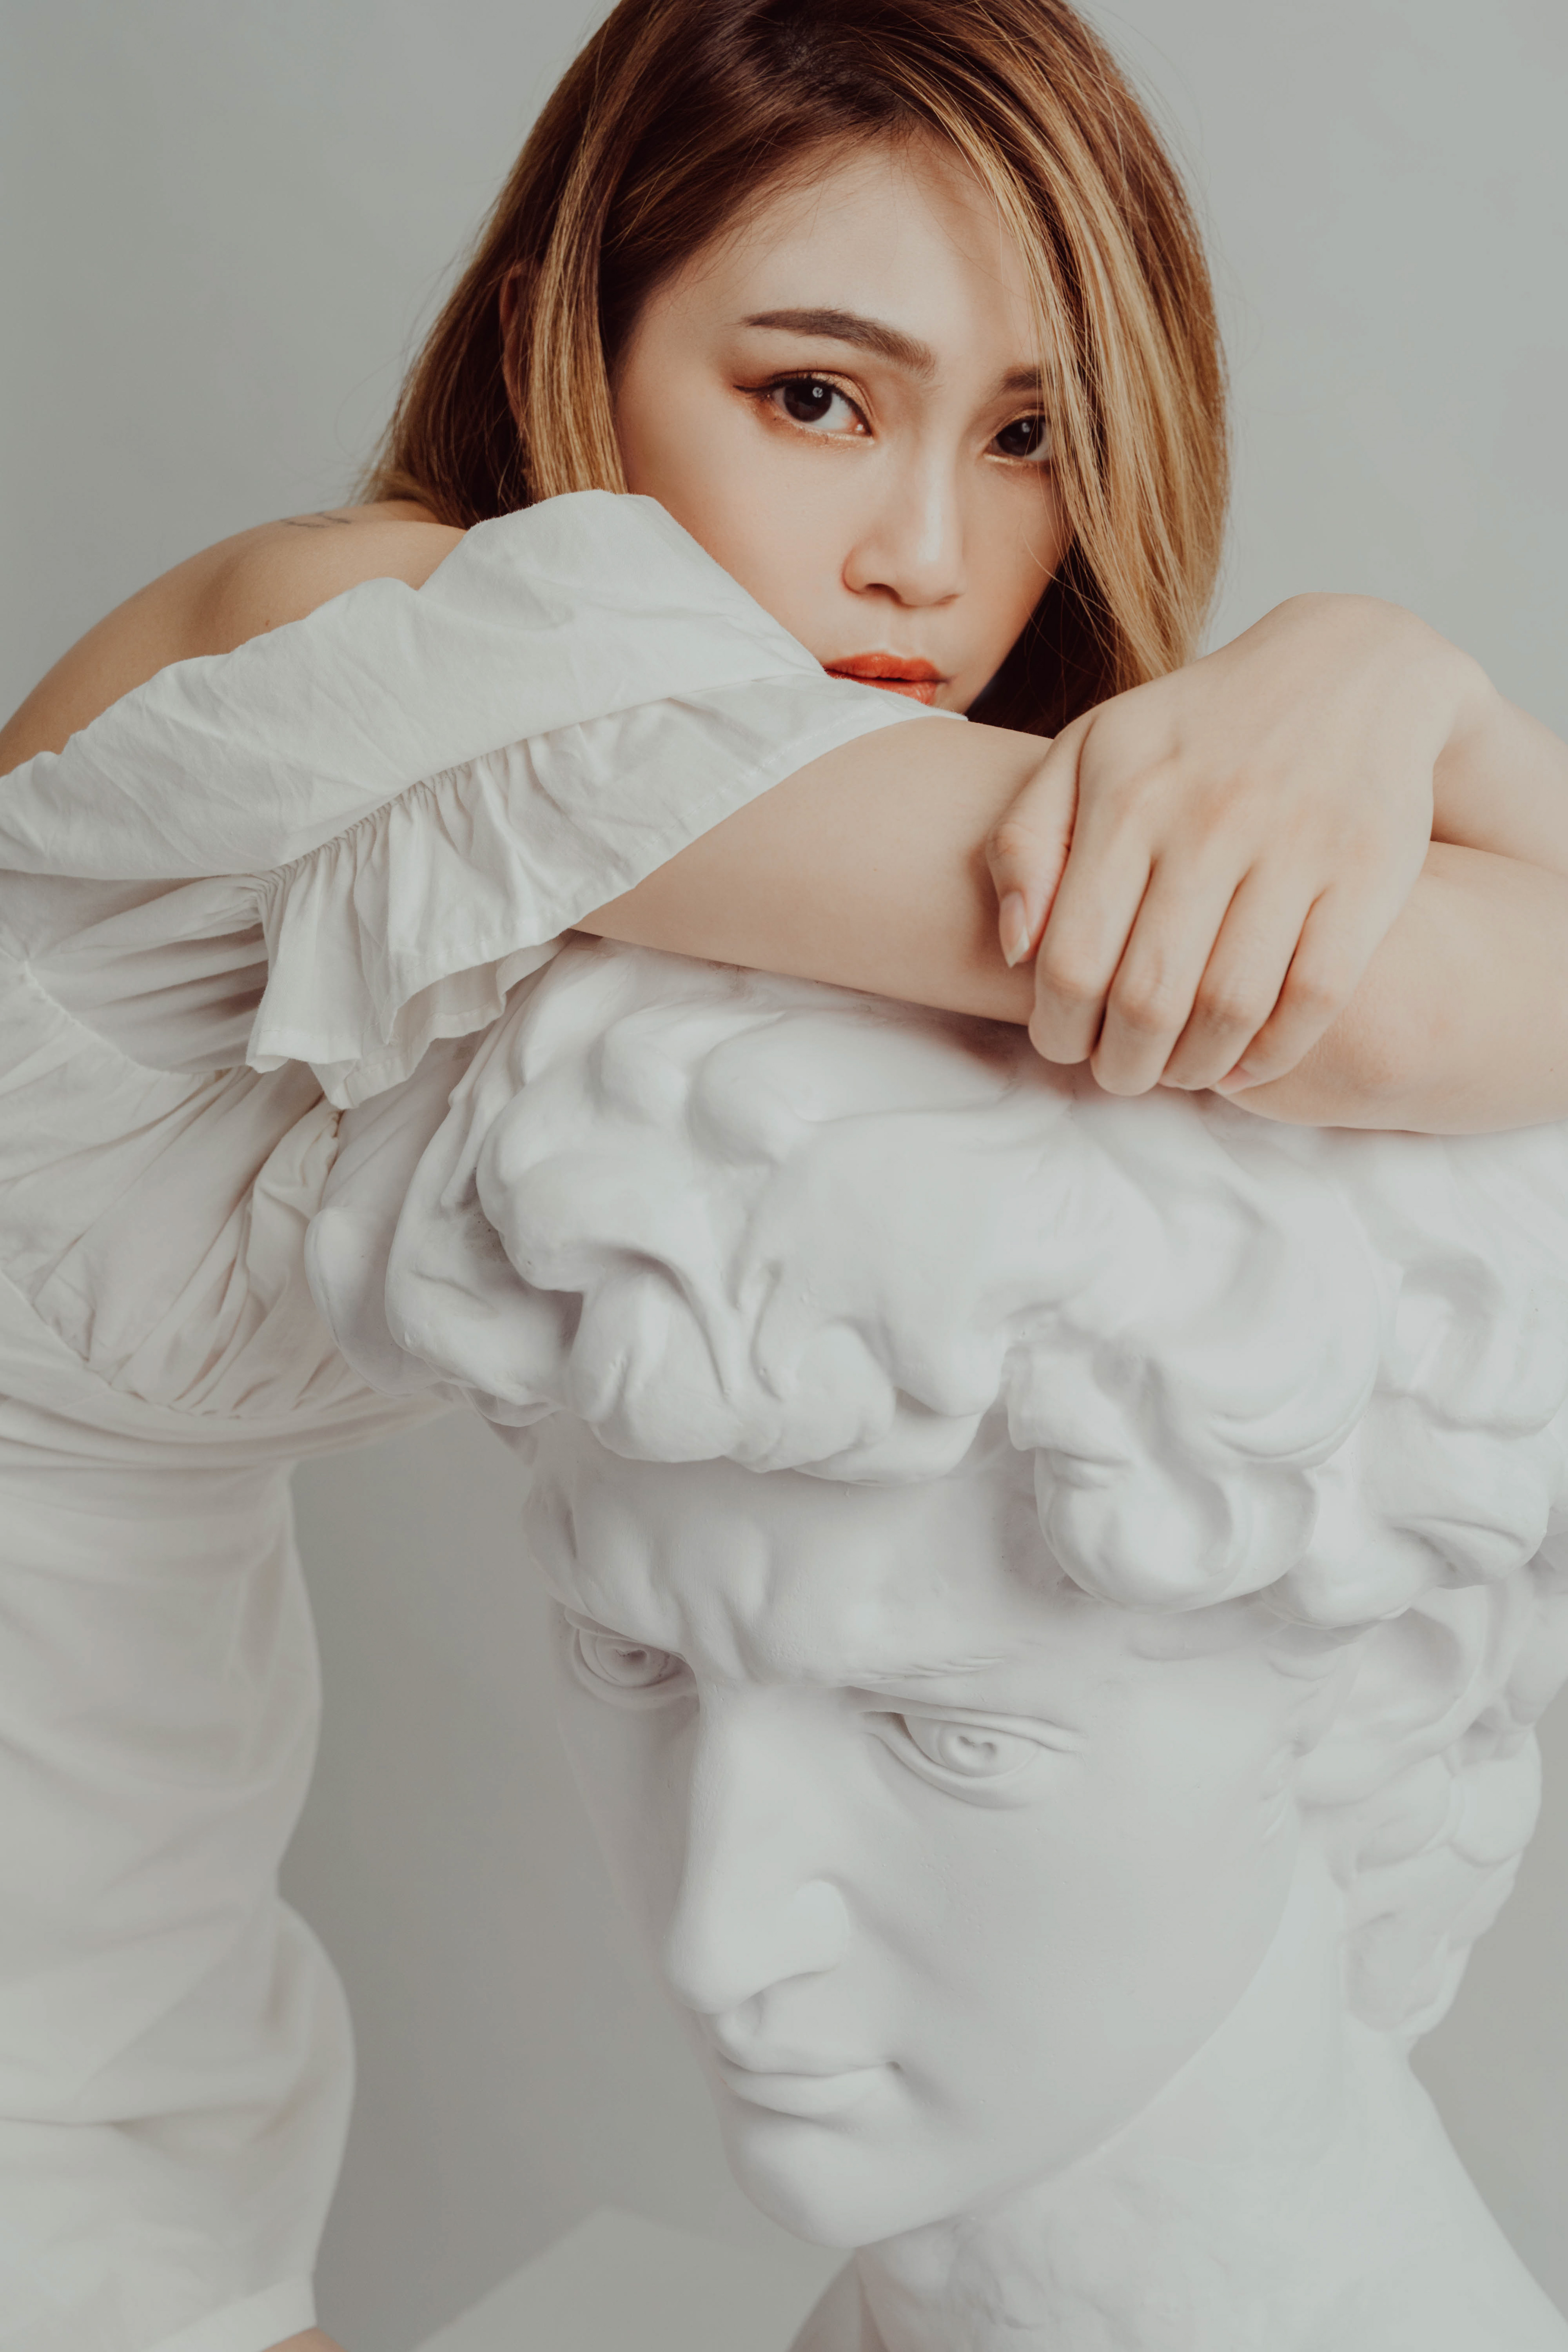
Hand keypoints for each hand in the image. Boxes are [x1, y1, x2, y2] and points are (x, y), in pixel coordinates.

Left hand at [984, 596, 1484, 1095]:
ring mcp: (1295, 848)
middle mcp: (1209, 822)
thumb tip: (1015, 950)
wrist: (1347, 671)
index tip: (1062, 1044)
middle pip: (1148, 1000)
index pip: (1072, 962)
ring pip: (1229, 1011)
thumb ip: (1025, 842)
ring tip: (1175, 1072)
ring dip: (1192, 1069)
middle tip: (1118, 1074)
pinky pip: (1313, 999)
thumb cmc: (1193, 730)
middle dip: (1122, 1065)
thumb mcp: (1088, 751)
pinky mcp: (1365, 875)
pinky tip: (1240, 1065)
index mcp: (1128, 797)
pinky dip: (1271, 1054)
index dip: (1058, 1029)